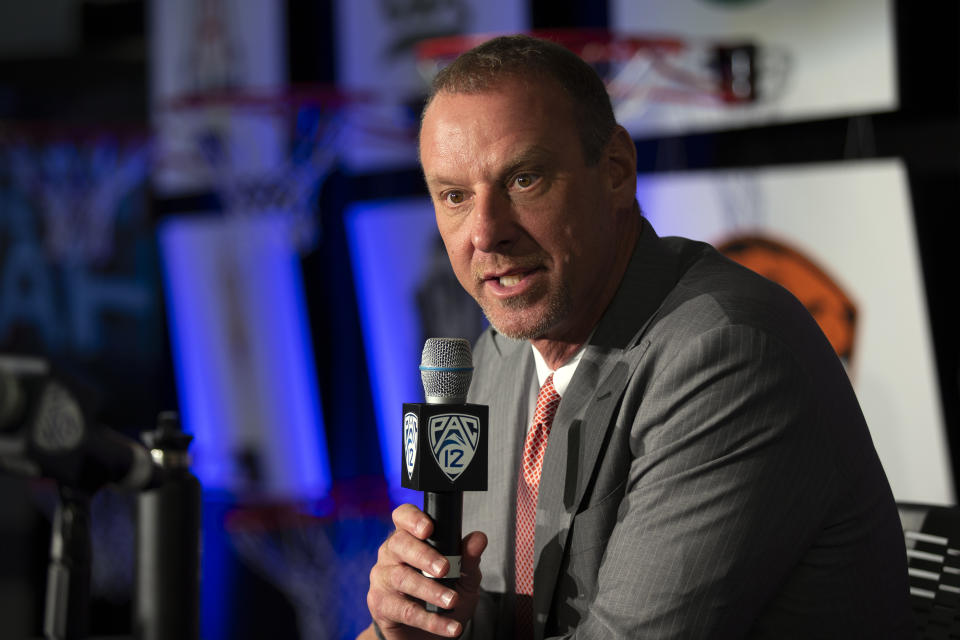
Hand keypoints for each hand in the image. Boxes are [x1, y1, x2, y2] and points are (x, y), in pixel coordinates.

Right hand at [365, 503, 486, 638]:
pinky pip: (404, 610)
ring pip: (401, 578)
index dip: (413, 519)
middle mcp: (391, 553)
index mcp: (409, 537)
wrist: (426, 635)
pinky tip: (449, 626)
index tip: (429, 529)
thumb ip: (468, 559)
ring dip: (430, 590)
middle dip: (424, 555)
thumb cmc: (442, 597)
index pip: (403, 516)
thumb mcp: (462, 578)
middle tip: (445, 569)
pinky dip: (431, 620)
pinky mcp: (380, 604)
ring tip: (452, 601)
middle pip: (400, 544)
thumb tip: (479, 538)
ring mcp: (382, 578)